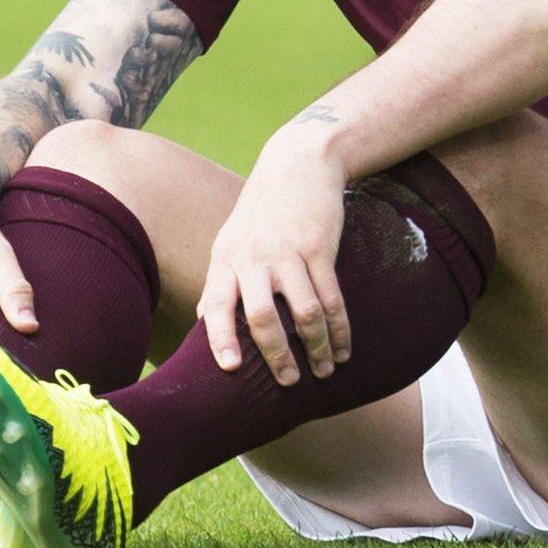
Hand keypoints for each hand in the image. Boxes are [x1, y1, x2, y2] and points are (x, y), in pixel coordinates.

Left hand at [199, 142, 351, 385]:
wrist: (298, 164)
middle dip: (277, 356)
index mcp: (226, 260)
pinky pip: (332, 297)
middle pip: (264, 317)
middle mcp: (255, 259)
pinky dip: (340, 328)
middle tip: (288, 382)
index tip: (231, 368)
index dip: (220, 339)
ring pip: (304, 313)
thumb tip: (202, 322)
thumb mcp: (230, 242)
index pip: (217, 306)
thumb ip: (218, 282)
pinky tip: (345, 347)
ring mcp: (289, 253)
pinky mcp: (320, 248)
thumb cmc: (260, 212)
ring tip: (325, 370)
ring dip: (317, 347)